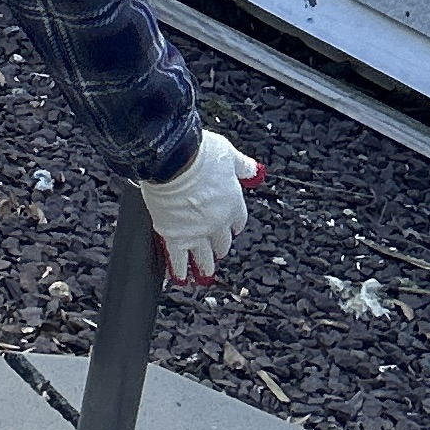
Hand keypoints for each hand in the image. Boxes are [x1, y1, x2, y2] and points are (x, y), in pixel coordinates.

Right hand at [137, 131, 262, 284]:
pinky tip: (179, 278)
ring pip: (204, 257)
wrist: (174, 159)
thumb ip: (243, 166)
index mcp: (233, 203)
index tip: (230, 230)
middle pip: (222, 242)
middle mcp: (218, 222)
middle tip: (216, 254)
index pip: (237, 222)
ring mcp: (196, 232)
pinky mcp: (174, 236)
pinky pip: (178, 259)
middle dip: (220, 248)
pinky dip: (179, 270)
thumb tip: (256, 171)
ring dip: (204, 267)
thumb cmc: (199, 152)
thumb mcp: (228, 154)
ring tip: (202, 277)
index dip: (233, 226)